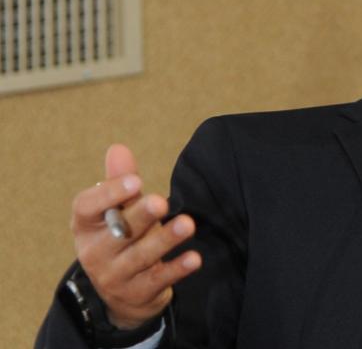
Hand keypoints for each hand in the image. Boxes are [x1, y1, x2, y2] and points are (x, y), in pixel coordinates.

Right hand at [71, 144, 201, 328]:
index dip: (109, 194)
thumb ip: (121, 182)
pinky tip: (194, 258)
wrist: (123, 292)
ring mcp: (114, 276)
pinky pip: (158, 280)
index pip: (87, 207)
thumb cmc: (121, 237)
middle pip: (117, 232)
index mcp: (86, 225)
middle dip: (140, 217)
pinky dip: (177, 269)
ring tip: (188, 224)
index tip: (136, 180)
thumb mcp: (117, 210)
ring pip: (141, 256)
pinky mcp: (137, 293)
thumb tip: (118, 148)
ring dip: (165, 239)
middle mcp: (94, 252)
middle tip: (160, 202)